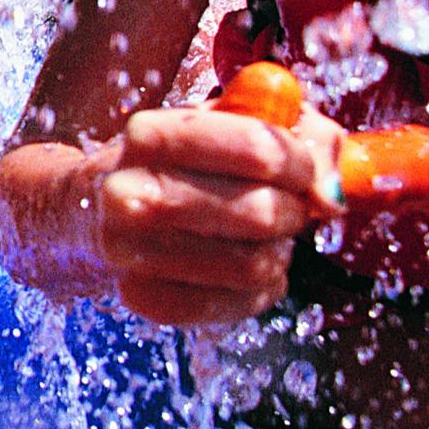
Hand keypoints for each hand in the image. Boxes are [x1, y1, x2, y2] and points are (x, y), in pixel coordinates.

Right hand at [89, 100, 343, 326]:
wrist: (95, 210)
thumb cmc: (183, 163)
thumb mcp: (231, 123)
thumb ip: (301, 136)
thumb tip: (332, 194)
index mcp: (150, 134)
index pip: (259, 148)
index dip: (302, 164)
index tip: (304, 170)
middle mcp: (129, 191)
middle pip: (261, 212)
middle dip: (293, 213)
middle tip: (288, 208)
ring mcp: (128, 250)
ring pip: (253, 265)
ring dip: (278, 254)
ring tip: (266, 240)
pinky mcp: (140, 297)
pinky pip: (233, 305)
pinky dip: (259, 291)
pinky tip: (248, 272)